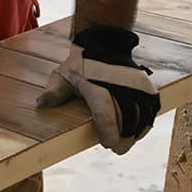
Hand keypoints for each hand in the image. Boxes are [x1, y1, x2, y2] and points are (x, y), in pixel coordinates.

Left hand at [37, 25, 160, 154]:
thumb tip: (40, 103)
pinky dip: (145, 122)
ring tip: (126, 142)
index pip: (104, 111)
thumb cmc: (81, 63)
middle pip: (126, 118)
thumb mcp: (63, 74)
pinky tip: (138, 132)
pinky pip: (150, 109)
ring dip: (135, 132)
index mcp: (96, 84)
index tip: (108, 144)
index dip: (108, 129)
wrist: (105, 43)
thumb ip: (54, 91)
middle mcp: (118, 85)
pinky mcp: (145, 86)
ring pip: (141, 116)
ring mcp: (134, 85)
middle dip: (123, 137)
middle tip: (117, 148)